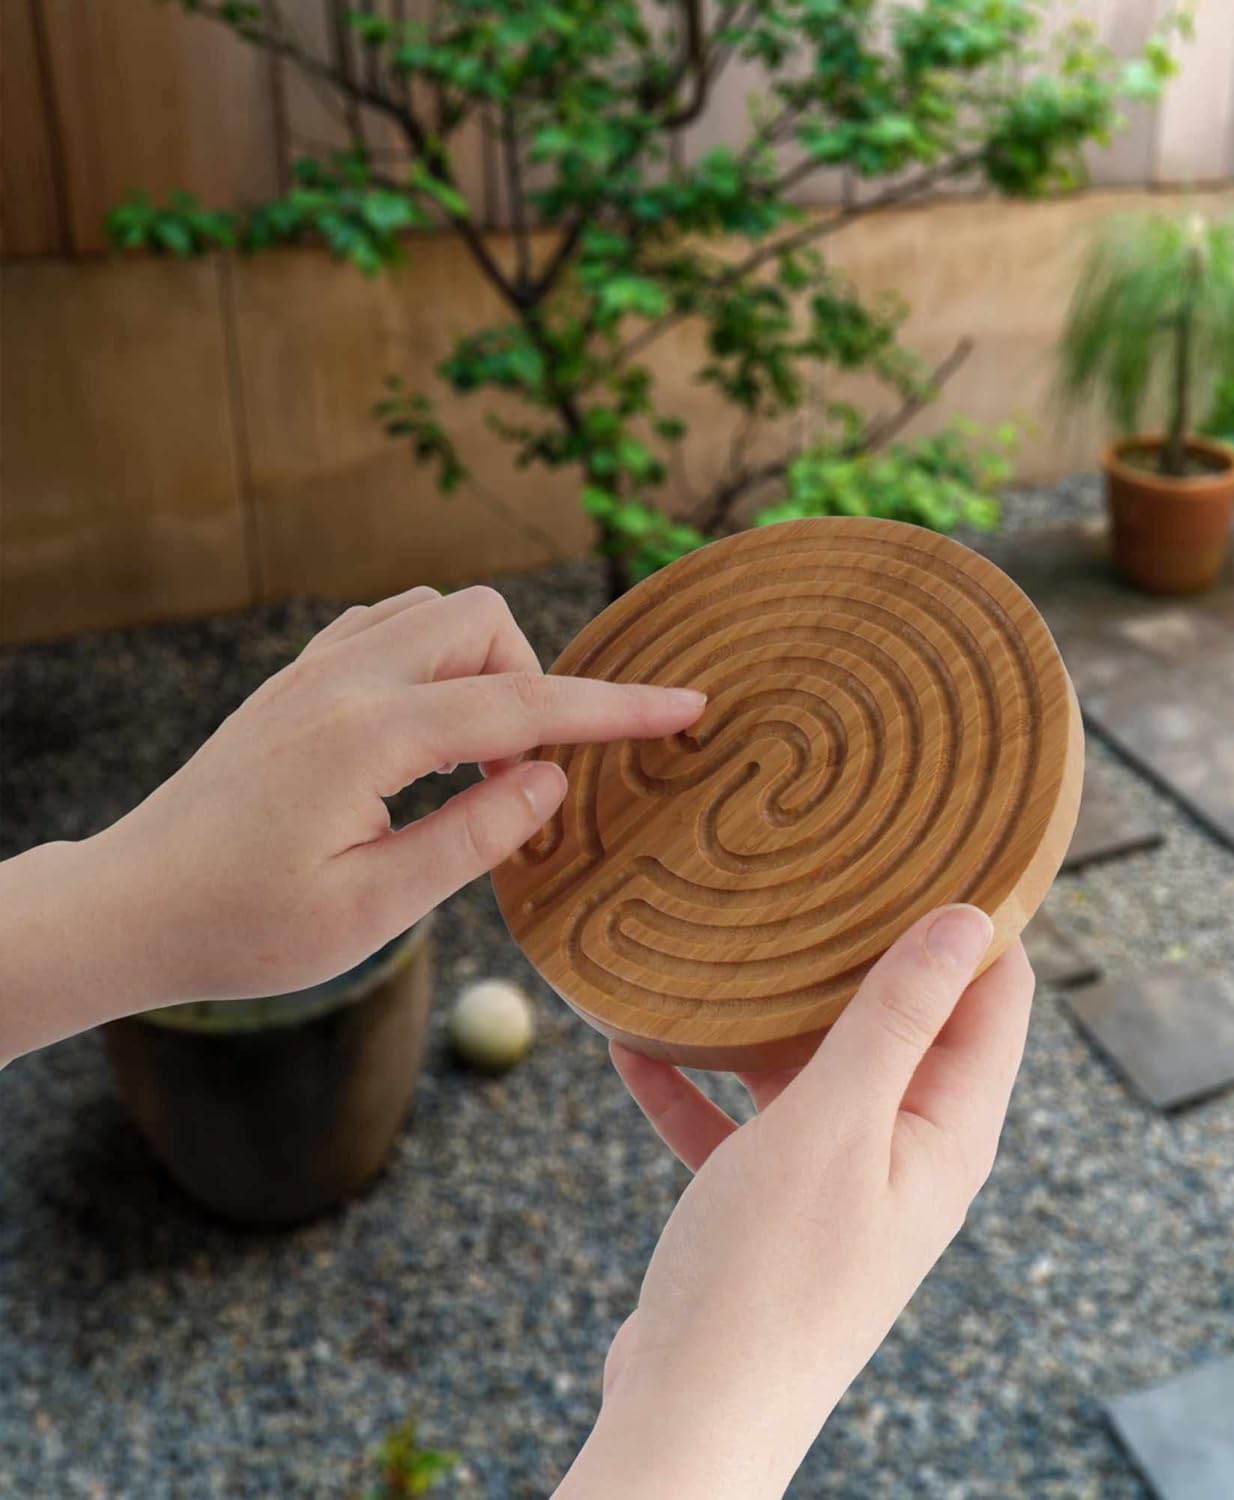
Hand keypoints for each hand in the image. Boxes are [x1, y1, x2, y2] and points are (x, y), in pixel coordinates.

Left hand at [0, 585, 704, 1060]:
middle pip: (483, 624)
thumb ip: (474, 836)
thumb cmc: (243, 928)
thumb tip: (551, 780)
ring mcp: (312, 672)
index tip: (690, 705)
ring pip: (438, 615)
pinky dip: (437, 665)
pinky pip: (390, 630)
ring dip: (484, 670)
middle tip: (519, 778)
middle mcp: (341, 681)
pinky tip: (427, 736)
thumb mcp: (374, 908)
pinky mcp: (295, 682)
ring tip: (475, 761)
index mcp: (368, 737)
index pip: (526, 705)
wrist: (128, 910)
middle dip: (535, 684)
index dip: (618, 708)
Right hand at [560, 906, 1034, 1498]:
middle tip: (810, 870)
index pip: (996, 998)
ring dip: (765, 1016)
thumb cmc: (766, 1275)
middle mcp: (904, 1152)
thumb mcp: (835, 1122)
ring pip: (816, 1067)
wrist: (687, 1416)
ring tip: (718, 943)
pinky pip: (741, 1123)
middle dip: (857, 951)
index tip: (929, 839)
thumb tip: (967, 921)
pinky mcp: (772, 1207)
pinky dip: (699, 1084)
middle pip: (901, 1023)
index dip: (976, 920)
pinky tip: (633, 1043)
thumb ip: (897, 1019)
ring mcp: (838, 1182)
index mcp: (947, 1131)